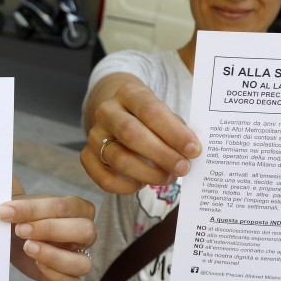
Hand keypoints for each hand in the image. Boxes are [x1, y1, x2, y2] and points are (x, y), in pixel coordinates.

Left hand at [0, 195, 96, 280]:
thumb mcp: (18, 207)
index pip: (64, 206)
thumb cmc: (21, 216)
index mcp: (77, 208)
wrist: (13, 234)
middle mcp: (84, 233)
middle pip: (84, 231)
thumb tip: (6, 210)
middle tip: (21, 230)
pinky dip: (56, 277)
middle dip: (50, 230)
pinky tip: (36, 264)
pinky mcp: (68, 277)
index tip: (7, 212)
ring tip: (27, 248)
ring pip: (83, 262)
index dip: (34, 210)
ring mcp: (80, 257)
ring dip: (54, 256)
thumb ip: (17, 207)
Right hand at [82, 80, 200, 193]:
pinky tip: (143, 184)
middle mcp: (107, 112)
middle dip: (162, 154)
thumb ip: (176, 129)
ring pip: (119, 159)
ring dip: (148, 173)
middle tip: (183, 168)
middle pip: (131, 134)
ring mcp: (93, 135)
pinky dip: (128, 187)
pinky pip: (105, 179)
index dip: (174, 132)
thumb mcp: (164, 113)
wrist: (117, 115)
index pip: (150, 111)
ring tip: (168, 177)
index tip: (194, 149)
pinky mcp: (87, 157)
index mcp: (128, 93)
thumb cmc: (149, 118)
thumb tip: (190, 152)